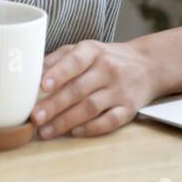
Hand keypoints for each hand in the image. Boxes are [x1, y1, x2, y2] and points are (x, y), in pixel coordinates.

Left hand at [29, 39, 158, 138]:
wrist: (147, 65)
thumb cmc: (106, 58)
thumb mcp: (85, 49)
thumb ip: (60, 58)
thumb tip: (33, 72)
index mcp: (94, 51)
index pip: (75, 61)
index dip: (58, 74)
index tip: (41, 86)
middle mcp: (108, 70)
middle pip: (79, 89)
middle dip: (55, 105)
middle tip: (35, 117)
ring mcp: (120, 90)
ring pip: (91, 107)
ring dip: (66, 121)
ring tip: (46, 131)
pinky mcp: (129, 109)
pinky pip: (110, 121)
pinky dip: (91, 128)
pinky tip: (74, 133)